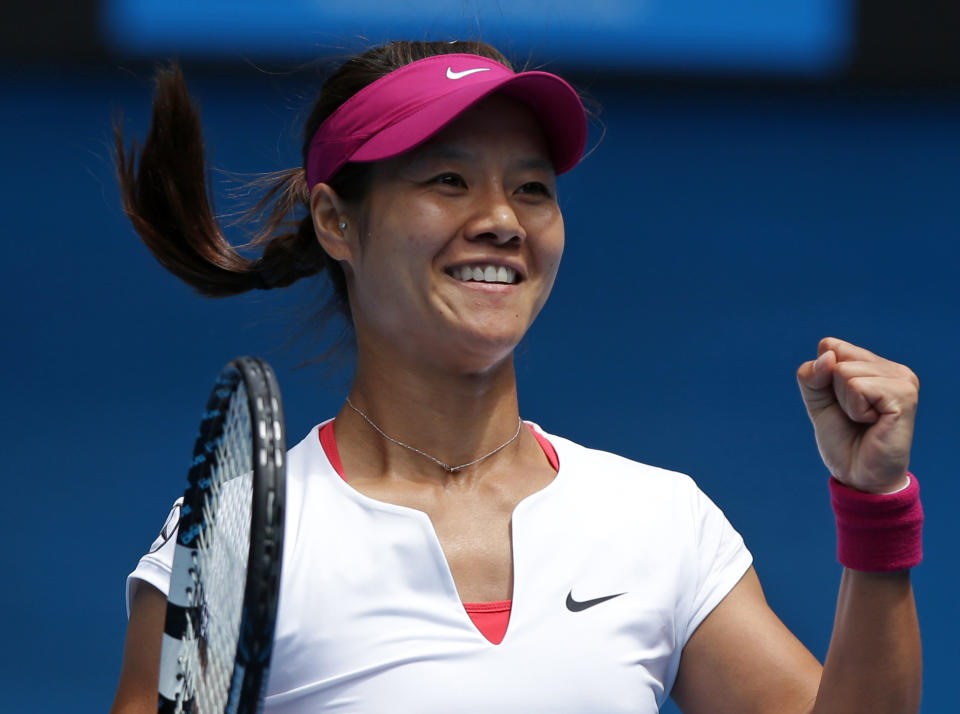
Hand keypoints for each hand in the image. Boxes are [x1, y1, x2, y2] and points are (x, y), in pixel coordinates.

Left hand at [796, 338, 918, 493]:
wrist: (859, 476)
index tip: (839, 403)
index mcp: (875, 365)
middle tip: (854, 416)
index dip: (822, 377)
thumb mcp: (817, 401)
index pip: (830, 345)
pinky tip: (873, 423)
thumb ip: (812, 375)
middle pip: (835, 356)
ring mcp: (902, 380)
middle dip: (833, 391)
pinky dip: (855, 409)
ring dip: (845, 403)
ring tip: (865, 421)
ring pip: (844, 372)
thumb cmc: (843, 439)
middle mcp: (892, 368)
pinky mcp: (903, 395)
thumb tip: (829, 357)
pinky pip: (857, 387)